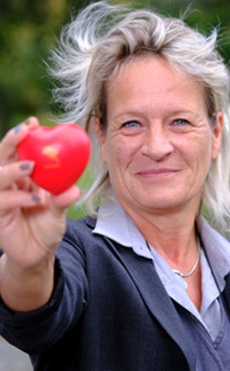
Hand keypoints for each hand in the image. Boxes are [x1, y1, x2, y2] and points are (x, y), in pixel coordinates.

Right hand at [0, 118, 82, 269]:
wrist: (37, 254)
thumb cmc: (46, 226)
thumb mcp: (58, 210)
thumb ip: (63, 198)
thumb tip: (76, 188)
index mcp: (20, 178)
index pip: (16, 151)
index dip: (21, 136)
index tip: (33, 122)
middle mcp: (7, 186)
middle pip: (1, 158)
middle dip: (10, 143)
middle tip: (25, 132)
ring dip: (12, 170)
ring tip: (31, 167)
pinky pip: (2, 202)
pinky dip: (19, 198)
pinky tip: (36, 199)